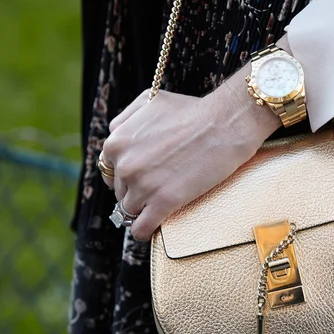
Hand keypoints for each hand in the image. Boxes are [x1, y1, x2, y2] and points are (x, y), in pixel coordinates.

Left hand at [102, 77, 278, 240]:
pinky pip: (142, 228)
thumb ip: (125, 118)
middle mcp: (124, 166)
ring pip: (130, 211)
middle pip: (120, 192)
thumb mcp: (148, 101)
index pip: (109, 170)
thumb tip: (115, 135)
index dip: (126, 175)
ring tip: (157, 208)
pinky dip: (143, 232)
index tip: (140, 178)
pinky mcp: (164, 202)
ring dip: (142, 210)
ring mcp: (143, 186)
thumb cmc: (192, 110)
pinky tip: (148, 231)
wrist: (223, 124)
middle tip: (157, 188)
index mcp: (116, 142)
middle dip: (135, 191)